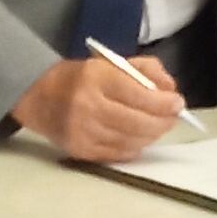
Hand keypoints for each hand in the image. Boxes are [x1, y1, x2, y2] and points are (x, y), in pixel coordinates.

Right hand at [12, 51, 186, 164]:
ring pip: (131, 141)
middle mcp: (87, 106)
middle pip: (138, 122)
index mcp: (95, 78)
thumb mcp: (110, 62)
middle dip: (162, 122)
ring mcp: (83, 132)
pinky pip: (119, 154)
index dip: (163, 103)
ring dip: (151, 135)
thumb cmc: (80, 78)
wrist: (38, 98)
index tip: (178, 103)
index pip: (138, 94)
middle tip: (173, 118)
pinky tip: (138, 138)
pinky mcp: (81, 151)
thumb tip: (170, 90)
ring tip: (157, 127)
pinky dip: (135, 147)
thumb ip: (144, 69)